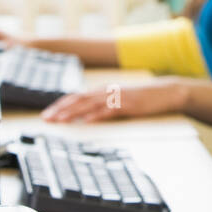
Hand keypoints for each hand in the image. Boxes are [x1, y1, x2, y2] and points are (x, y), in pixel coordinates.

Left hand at [40, 81, 186, 122]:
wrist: (165, 92)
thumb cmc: (143, 98)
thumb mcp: (119, 100)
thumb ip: (104, 105)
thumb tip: (86, 116)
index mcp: (103, 90)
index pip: (76, 97)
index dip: (60, 105)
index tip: (48, 115)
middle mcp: (106, 91)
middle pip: (78, 99)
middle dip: (60, 109)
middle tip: (46, 119)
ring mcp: (116, 97)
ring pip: (89, 104)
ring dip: (73, 113)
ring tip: (60, 120)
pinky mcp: (127, 104)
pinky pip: (108, 111)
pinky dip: (95, 116)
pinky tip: (86, 122)